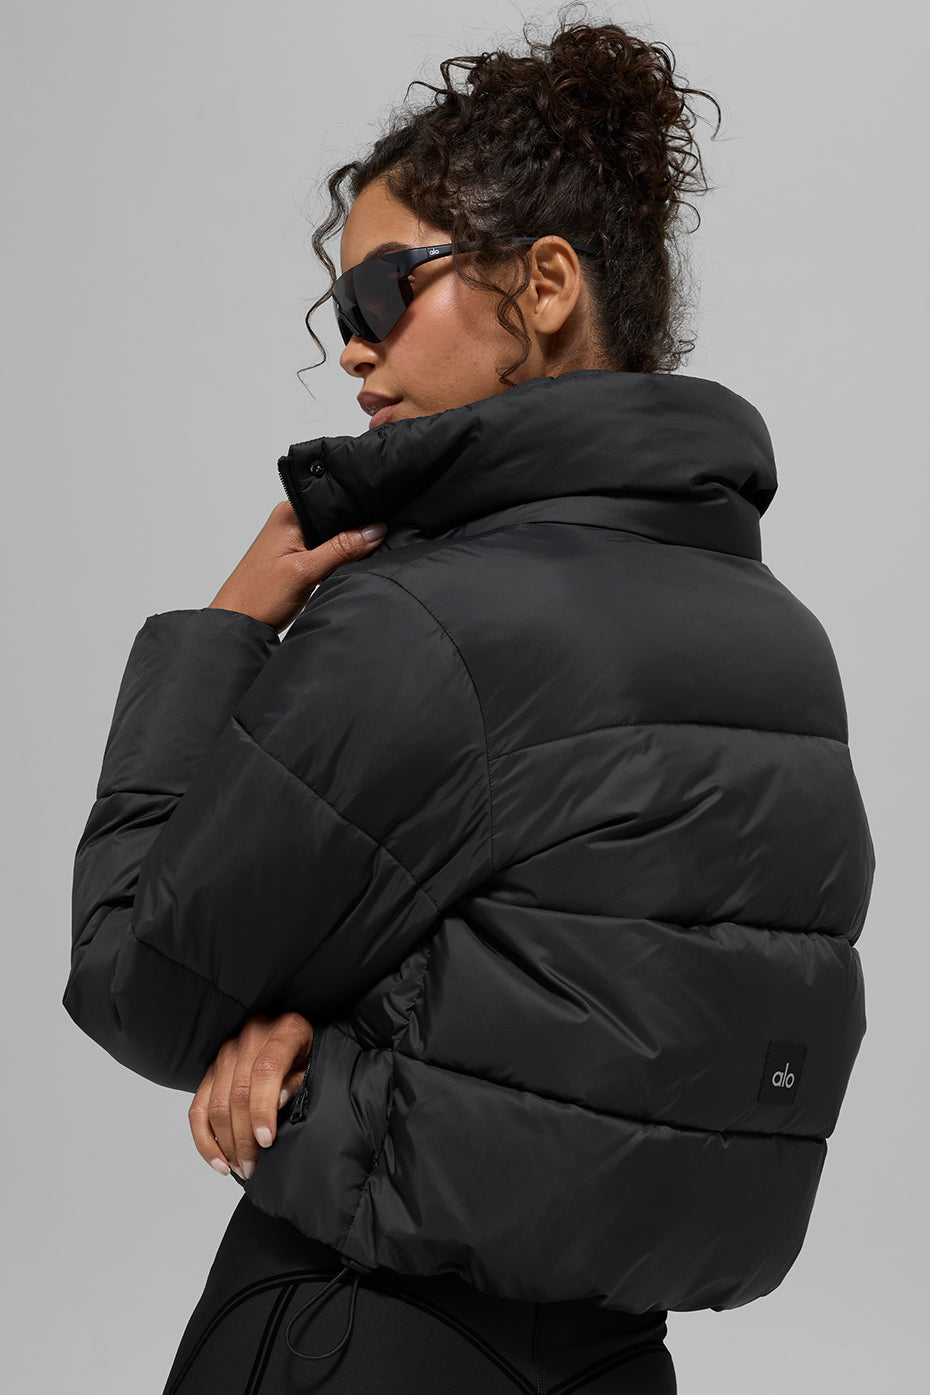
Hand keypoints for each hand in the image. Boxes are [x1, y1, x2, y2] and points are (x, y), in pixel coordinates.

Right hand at [188, 1012, 313, 1179]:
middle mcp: (251, 1036)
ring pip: (216, 1103)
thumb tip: (278, 1102)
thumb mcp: (314, 1063)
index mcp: (284, 1030)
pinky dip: (205, 1138)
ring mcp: (227, 1051)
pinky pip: (198, 1107)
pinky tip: (219, 1161)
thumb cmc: (308, 1054)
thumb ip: (298, 1081)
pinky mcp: (211, 1069)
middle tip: (253, 1166)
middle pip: (238, 1092)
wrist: (293, 1035)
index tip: (267, 1140)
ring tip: (240, 1168)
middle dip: (244, 1137)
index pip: (265, 1070)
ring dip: (226, 1143)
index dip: (263, 1108)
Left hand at [209, 500, 386, 632]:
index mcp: (289, 512)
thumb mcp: (306, 571)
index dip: (359, 509)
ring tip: (362, 554)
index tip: (384, 520)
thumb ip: (341, 549)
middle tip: (377, 541)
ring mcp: (293, 539)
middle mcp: (290, 520)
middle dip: (355, 530)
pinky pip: (326, 549)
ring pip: (332, 535)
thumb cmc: (258, 596)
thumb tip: (375, 530)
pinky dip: (337, 558)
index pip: (334, 499)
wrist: (237, 623)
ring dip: (346, 546)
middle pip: (335, 517)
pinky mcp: (297, 556)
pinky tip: (346, 565)